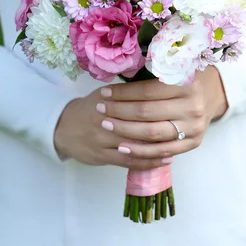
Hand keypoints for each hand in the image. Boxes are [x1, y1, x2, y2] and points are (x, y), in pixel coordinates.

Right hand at [54, 87, 171, 170]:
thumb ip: (129, 92)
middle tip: (182, 127)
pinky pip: (129, 162)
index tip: (177, 104)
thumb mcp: (106, 93)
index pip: (137, 103)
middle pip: (138, 124)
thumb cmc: (91, 107)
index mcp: (107, 100)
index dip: (158, 104)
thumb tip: (158, 83)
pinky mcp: (103, 156)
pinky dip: (148, 162)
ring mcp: (103, 140)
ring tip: (177, 146)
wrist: (62, 127)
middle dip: (162, 126)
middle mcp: (105, 119)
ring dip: (158, 147)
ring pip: (136, 145)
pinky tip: (163, 160)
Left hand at [95, 66, 227, 160]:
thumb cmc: (185, 77)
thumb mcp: (174, 67)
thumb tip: (118, 73)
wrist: (212, 94)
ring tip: (106, 125)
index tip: (104, 93)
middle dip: (119, 111)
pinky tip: (122, 147)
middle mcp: (193, 106)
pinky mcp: (193, 143)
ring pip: (152, 134)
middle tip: (100, 109)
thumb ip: (152, 70)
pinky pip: (162, 151)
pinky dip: (140, 151)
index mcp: (187, 83)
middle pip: (147, 113)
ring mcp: (194, 127)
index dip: (123, 93)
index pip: (147, 91)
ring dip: (125, 131)